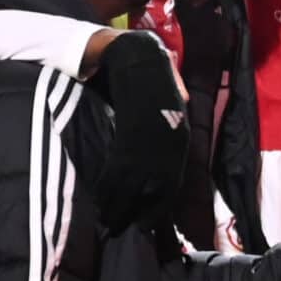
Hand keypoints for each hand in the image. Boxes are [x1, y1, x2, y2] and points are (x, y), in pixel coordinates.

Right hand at [88, 30, 187, 229]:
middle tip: (120, 230)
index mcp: (179, 136)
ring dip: (118, 203)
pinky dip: (109, 183)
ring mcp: (149, 136)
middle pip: (154, 187)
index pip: (171, 182)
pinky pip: (119, 164)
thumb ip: (170, 109)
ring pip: (134, 180)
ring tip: (106, 221)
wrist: (135, 50)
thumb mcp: (167, 94)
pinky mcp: (129, 129)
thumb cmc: (150, 73)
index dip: (158, 206)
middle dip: (137, 212)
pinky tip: (101, 196)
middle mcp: (169, 141)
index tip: (145, 225)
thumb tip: (176, 115)